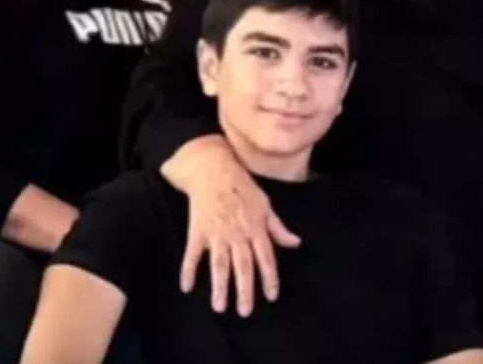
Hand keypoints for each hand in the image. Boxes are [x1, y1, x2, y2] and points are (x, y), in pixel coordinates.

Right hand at [163, 136, 300, 315]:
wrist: (214, 169)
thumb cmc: (243, 187)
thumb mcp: (265, 205)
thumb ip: (278, 228)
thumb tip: (295, 243)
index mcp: (256, 227)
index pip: (266, 257)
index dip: (269, 277)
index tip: (271, 297)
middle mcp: (238, 233)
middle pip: (243, 266)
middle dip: (245, 289)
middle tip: (245, 312)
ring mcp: (217, 233)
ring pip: (219, 264)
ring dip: (220, 286)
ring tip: (219, 307)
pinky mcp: (198, 230)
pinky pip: (193, 254)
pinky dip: (189, 270)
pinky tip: (187, 287)